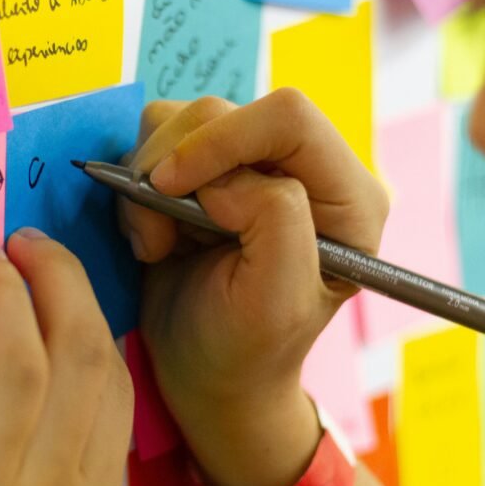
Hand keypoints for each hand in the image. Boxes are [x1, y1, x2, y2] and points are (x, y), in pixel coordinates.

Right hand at [120, 91, 388, 485]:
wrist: (207, 374)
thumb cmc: (246, 349)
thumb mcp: (274, 301)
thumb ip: (273, 221)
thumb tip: (225, 179)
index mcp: (347, 196)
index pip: (288, 117)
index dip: (220, 140)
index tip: (168, 187)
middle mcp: (304, 168)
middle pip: (224, 111)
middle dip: (175, 166)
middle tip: (157, 235)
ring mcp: (250, 165)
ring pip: (183, 119)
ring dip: (149, 178)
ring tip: (157, 242)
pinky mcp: (206, 169)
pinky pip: (156, 138)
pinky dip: (137, 183)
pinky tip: (154, 234)